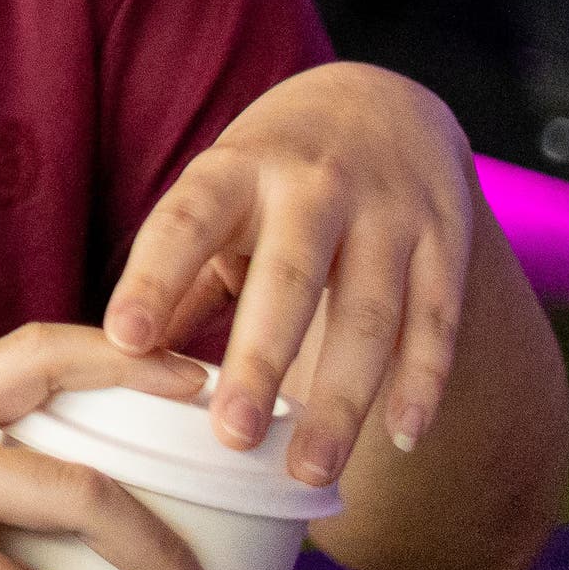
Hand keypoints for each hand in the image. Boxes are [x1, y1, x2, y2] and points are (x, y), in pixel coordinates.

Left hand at [105, 61, 475, 485]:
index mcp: (233, 171)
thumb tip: (125, 362)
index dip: (155, 280)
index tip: (123, 341)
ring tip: (312, 470)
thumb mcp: (217, 195)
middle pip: (287, 278)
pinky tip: (401, 433)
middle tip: (234, 437)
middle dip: (260, 360)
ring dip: (343, 397)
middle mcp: (311, 184)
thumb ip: (182, 275)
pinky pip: (437, 316)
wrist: (382, 99)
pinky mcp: (445, 237)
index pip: (185, 223)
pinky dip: (423, 379)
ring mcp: (386, 210)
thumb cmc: (272, 172)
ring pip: (368, 312)